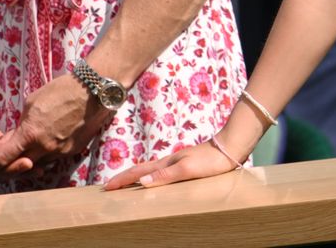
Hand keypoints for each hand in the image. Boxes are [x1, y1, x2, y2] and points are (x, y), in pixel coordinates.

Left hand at [0, 73, 110, 179]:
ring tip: (22, 149)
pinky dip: (43, 154)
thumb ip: (22, 123)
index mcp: (30, 134)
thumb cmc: (62, 90)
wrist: (94, 90)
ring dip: (26, 159)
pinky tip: (43, 143)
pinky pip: (52, 158)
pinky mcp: (72, 151)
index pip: (1, 158)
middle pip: (17, 167)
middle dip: (4, 167)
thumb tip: (16, 136)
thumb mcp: (33, 101)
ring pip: (36, 164)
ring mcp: (59, 152)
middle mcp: (43, 149)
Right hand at [105, 139, 236, 190]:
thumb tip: (142, 181)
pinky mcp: (185, 166)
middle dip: (124, 178)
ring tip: (126, 184)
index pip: (138, 172)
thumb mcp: (188, 170)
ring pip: (150, 171)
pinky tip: (154, 181)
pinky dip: (150, 177)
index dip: (122, 179)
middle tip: (110, 186)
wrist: (229, 148)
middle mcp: (169, 162)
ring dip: (136, 177)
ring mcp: (177, 162)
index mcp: (167, 163)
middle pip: (141, 170)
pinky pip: (161, 173)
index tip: (106, 186)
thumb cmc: (210, 161)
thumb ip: (165, 175)